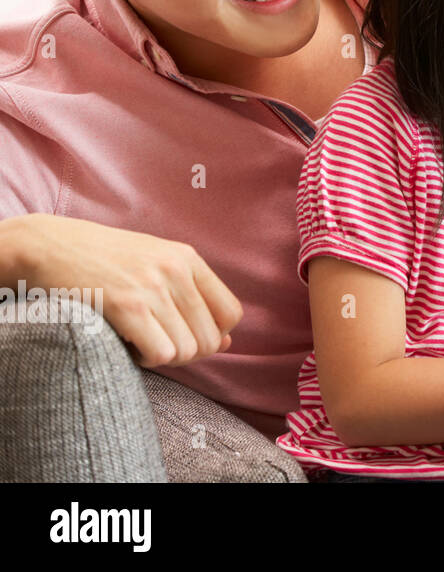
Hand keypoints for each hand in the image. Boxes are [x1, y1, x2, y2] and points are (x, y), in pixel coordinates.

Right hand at [4, 213, 241, 366]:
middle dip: (188, 353)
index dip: (214, 334)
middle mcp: (177, 270)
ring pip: (187, 350)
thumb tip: (228, 341)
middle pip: (210, 338)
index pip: (231, 313)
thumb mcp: (156, 264)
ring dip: (165, 357)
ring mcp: (154, 288)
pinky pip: (162, 353)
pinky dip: (148, 360)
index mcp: (188, 258)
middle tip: (159, 345)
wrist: (50, 246)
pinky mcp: (128, 306)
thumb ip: (193, 297)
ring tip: (142, 342)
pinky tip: (131, 346)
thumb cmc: (104, 261)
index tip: (187, 336)